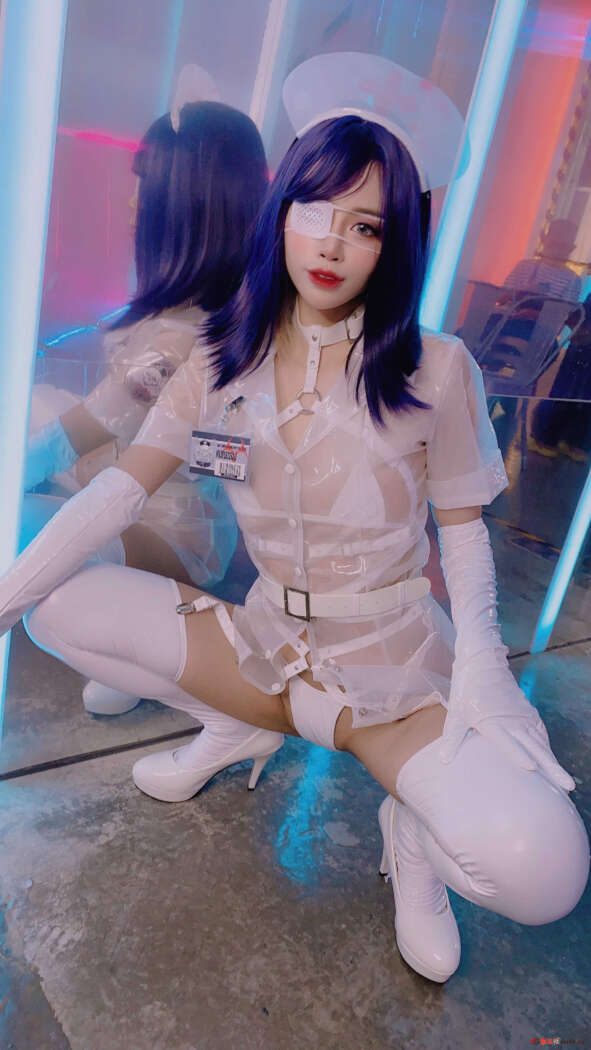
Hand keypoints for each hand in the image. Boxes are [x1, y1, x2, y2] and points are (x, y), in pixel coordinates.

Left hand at [439, 661, 575, 792]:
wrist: (482, 661)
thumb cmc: (466, 688)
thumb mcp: (455, 713)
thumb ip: (452, 737)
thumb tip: (442, 760)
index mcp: (491, 721)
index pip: (507, 741)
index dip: (518, 753)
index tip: (531, 768)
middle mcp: (511, 720)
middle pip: (535, 747)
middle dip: (552, 767)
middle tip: (568, 785)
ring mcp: (522, 716)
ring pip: (541, 743)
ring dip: (554, 762)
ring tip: (566, 782)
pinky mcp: (527, 711)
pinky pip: (541, 733)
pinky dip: (547, 748)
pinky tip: (551, 760)